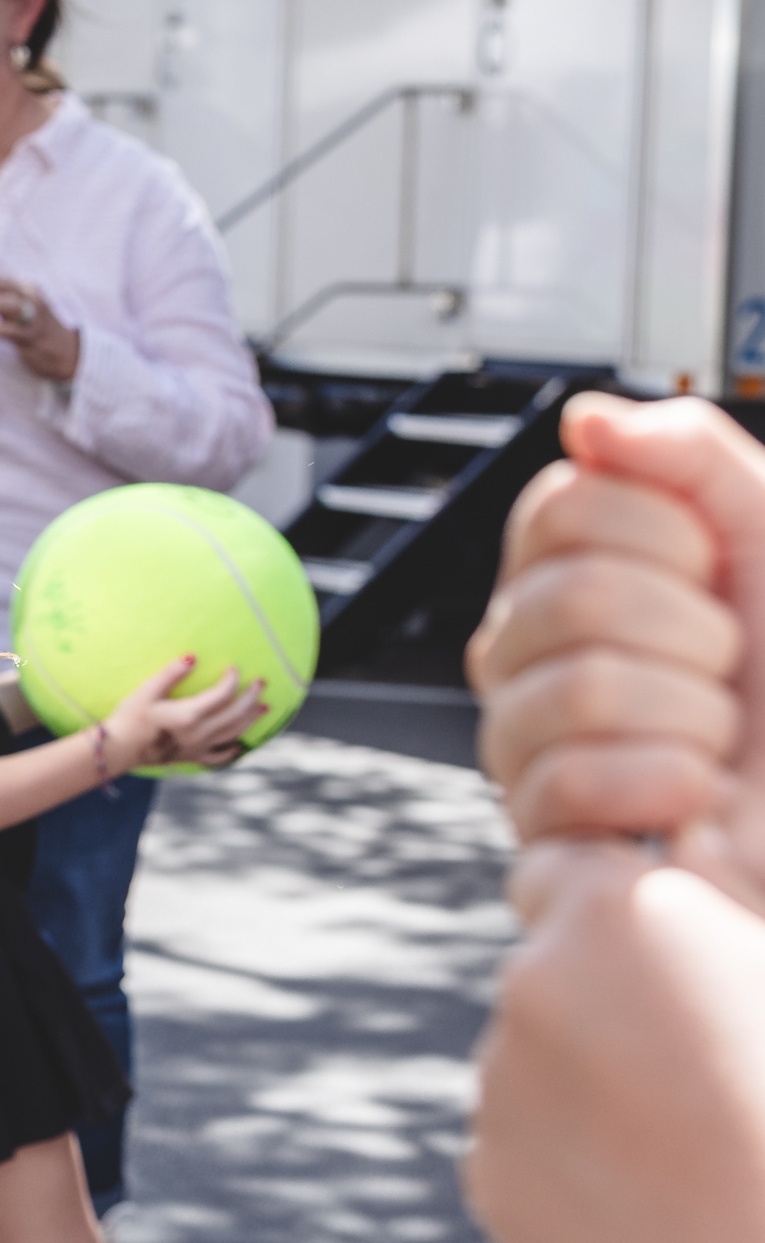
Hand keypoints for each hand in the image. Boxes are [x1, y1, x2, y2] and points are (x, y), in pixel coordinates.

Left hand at [0, 266, 78, 380]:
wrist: (64, 351)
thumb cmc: (33, 328)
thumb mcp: (19, 309)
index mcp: (25, 290)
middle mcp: (31, 299)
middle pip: (2, 288)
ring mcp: (33, 317)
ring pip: (9, 306)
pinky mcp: (32, 338)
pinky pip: (15, 332)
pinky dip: (1, 329)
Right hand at [107, 652, 268, 770]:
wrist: (119, 750)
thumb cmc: (129, 718)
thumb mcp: (146, 692)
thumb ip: (170, 674)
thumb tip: (192, 657)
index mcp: (188, 715)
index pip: (222, 694)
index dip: (232, 679)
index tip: (234, 667)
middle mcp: (199, 733)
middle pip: (235, 714)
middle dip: (251, 697)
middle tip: (262, 683)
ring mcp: (198, 747)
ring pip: (234, 733)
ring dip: (251, 719)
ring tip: (264, 708)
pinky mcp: (192, 757)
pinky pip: (220, 756)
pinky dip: (234, 749)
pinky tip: (240, 744)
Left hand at [470, 835, 764, 1242]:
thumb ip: (731, 894)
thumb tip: (686, 839)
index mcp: (614, 917)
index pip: (565, 870)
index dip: (616, 911)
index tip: (668, 957)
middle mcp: (530, 987)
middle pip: (550, 972)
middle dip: (607, 1006)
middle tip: (705, 1077)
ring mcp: (501, 1088)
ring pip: (540, 1068)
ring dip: (595, 1093)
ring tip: (702, 1154)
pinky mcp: (491, 1179)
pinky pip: (528, 1151)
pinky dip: (579, 1171)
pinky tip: (668, 1210)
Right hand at [472, 398, 747, 855]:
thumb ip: (688, 454)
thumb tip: (587, 419)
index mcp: (568, 566)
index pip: (563, 505)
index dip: (665, 534)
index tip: (712, 572)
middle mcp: (525, 646)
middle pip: (572, 597)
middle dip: (691, 632)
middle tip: (723, 665)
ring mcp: (519, 734)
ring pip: (581, 690)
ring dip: (694, 717)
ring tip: (715, 738)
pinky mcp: (539, 822)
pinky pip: (573, 781)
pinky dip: (667, 784)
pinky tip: (690, 791)